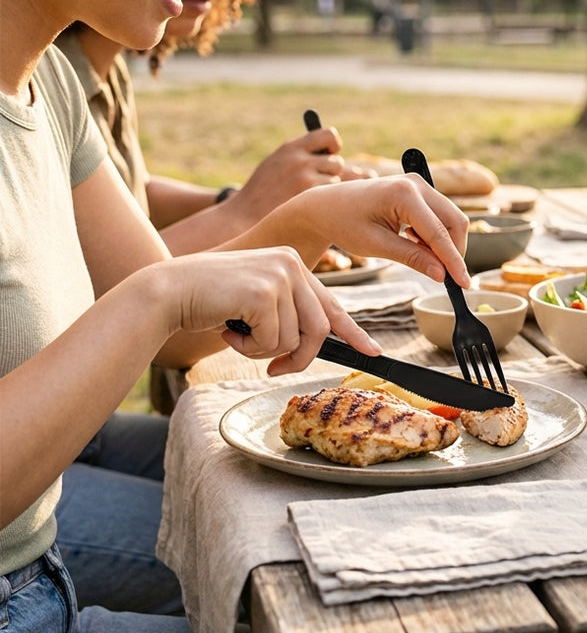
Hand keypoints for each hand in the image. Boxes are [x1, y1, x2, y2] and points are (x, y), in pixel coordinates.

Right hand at [157, 247, 379, 374]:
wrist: (168, 292)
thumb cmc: (210, 302)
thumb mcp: (257, 302)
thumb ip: (287, 314)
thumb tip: (316, 344)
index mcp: (292, 263)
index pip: (331, 305)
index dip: (353, 332)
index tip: (372, 352)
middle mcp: (291, 263)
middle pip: (318, 328)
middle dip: (299, 357)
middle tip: (275, 369)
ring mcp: (279, 275)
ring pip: (294, 339)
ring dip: (264, 350)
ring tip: (237, 332)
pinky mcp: (264, 292)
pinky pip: (272, 341)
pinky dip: (249, 348)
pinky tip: (227, 328)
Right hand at [233, 128, 345, 219]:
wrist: (243, 215)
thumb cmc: (264, 192)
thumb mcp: (279, 166)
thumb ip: (307, 159)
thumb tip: (353, 170)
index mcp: (291, 147)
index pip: (328, 134)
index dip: (334, 145)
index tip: (330, 154)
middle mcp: (299, 159)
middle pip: (336, 161)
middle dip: (332, 173)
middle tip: (315, 183)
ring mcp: (303, 176)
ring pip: (336, 180)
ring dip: (326, 189)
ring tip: (303, 196)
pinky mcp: (307, 195)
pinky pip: (330, 195)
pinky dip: (322, 202)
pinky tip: (304, 205)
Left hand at [288, 174, 470, 286]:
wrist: (327, 205)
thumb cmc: (345, 223)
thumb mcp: (376, 246)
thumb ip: (412, 258)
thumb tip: (442, 275)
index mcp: (404, 194)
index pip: (439, 233)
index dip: (454, 261)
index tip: (463, 284)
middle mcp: (417, 184)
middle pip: (455, 222)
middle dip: (454, 251)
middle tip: (444, 277)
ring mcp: (420, 184)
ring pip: (451, 218)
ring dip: (445, 243)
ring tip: (420, 256)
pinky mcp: (419, 190)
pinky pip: (441, 215)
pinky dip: (436, 235)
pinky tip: (415, 242)